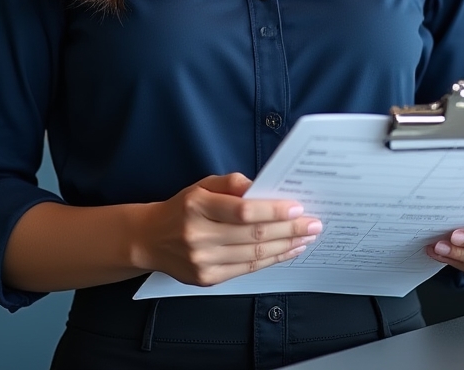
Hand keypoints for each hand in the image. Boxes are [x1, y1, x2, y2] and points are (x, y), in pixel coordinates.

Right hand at [134, 172, 321, 286]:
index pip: (242, 211)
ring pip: (253, 256)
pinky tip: (286, 251)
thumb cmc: (183, 208)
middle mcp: (198, 236)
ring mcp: (203, 261)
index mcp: (197, 206)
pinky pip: (247, 270)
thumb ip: (231, 183)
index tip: (297, 207)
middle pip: (252, 236)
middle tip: (313, 224)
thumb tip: (262, 187)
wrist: (151, 239)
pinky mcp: (208, 279)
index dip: (272, 211)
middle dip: (288, 230)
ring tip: (306, 238)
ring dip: (285, 247)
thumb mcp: (202, 185)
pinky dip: (271, 261)